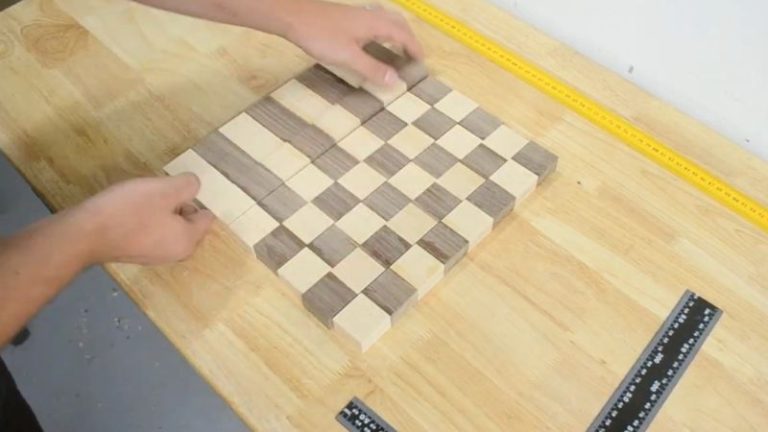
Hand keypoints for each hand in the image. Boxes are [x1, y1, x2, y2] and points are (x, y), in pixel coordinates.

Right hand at [72, 174, 213, 264]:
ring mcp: (153, 255)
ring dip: (159, 209)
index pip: (206, 216)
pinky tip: (128, 209)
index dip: (195, 198)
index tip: (176, 187)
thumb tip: (194, 186)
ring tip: (141, 199)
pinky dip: (144, 218)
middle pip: (188, 220)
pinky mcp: (134, 252)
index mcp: (187, 241)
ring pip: (168, 224)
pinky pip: (150, 230)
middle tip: (157, 192)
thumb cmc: (129, 211)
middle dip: (177, 204)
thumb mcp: (165, 190)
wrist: (84, 234)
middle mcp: (175, 253)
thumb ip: (188, 185)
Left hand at [283, 1, 422, 85]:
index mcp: (375, 24)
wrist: (293, 16)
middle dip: (409, 38)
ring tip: (397, 46)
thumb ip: (372, 68)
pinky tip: (370, 39)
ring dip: (396, 32)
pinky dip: (381, 31)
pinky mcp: (346, 17)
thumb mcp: (348, 57)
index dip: (414, 48)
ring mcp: (357, 14)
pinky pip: (373, 21)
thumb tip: (395, 81)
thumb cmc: (320, 34)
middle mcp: (370, 15)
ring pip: (385, 20)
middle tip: (413, 54)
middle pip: (398, 23)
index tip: (421, 62)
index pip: (404, 34)